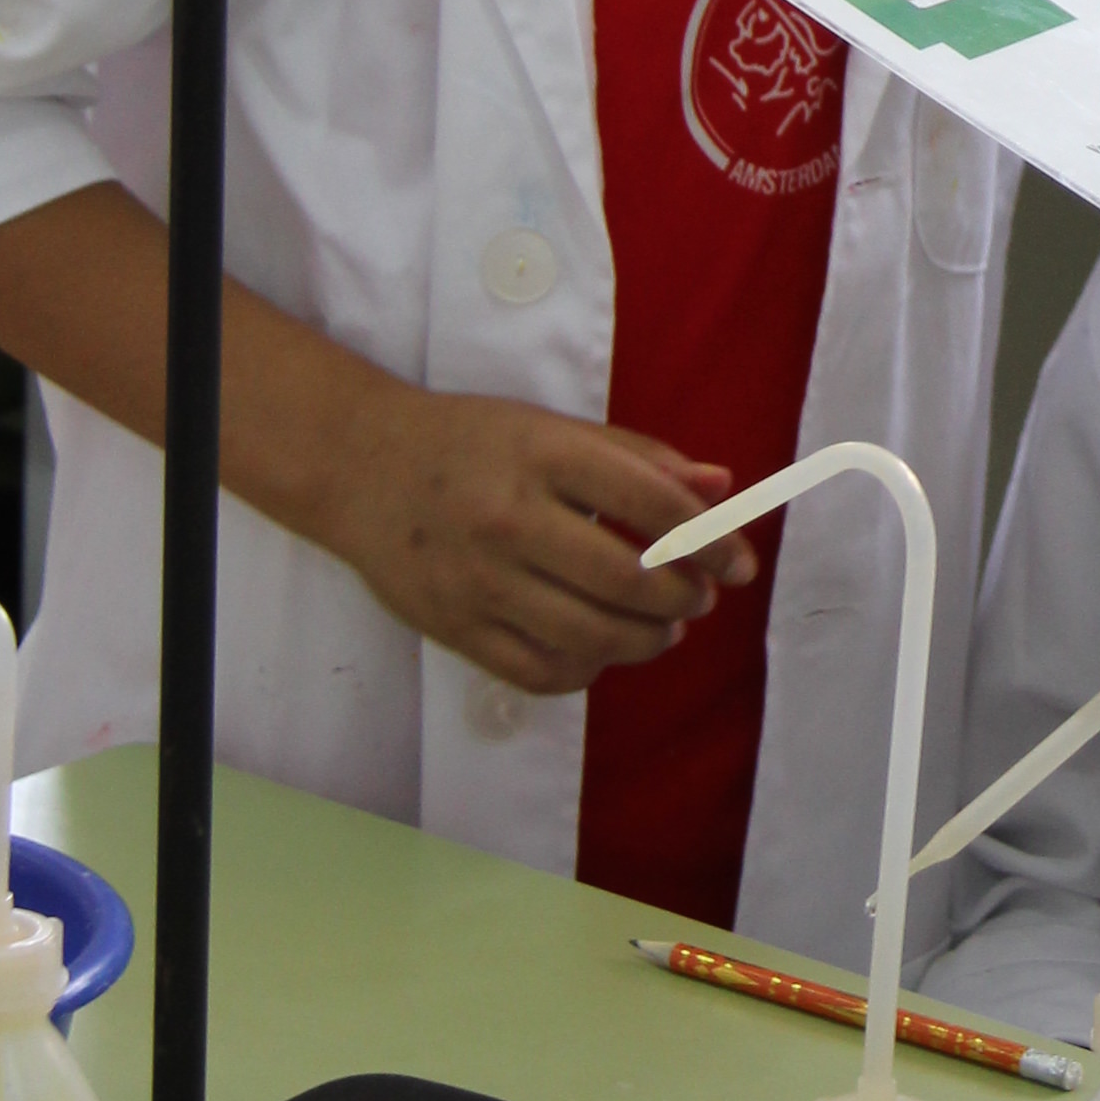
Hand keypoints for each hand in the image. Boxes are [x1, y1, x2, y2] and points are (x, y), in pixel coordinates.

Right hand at [315, 391, 755, 699]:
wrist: (359, 467)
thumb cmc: (472, 443)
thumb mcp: (554, 429)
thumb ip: (641, 459)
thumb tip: (722, 486)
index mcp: (543, 456)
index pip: (651, 504)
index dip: (711, 540)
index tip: (740, 564)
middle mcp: (510, 519)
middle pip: (626, 580)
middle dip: (683, 598)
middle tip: (700, 598)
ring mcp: (478, 580)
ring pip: (589, 636)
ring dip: (646, 640)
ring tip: (664, 628)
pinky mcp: (454, 626)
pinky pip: (538, 671)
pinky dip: (585, 671)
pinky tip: (602, 652)